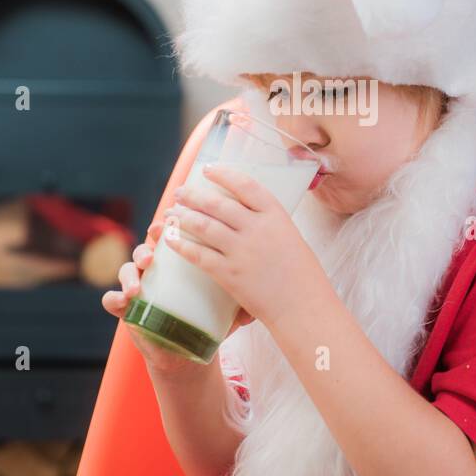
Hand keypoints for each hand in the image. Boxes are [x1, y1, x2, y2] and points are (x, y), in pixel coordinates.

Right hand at [102, 220, 253, 375]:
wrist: (185, 351)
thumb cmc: (206, 318)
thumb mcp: (224, 308)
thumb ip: (239, 303)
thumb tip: (253, 311)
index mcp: (178, 261)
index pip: (171, 237)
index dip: (168, 227)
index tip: (170, 225)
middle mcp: (155, 269)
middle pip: (146, 248)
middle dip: (146, 247)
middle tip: (151, 256)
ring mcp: (138, 286)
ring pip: (126, 270)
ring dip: (129, 274)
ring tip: (137, 287)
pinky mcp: (126, 310)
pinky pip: (111, 301)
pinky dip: (113, 299)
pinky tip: (122, 301)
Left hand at [160, 163, 332, 330]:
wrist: (304, 307)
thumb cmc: (303, 275)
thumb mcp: (291, 237)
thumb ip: (269, 224)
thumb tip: (246, 214)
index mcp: (276, 215)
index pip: (245, 185)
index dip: (223, 174)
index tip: (207, 169)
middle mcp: (257, 228)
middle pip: (218, 203)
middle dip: (194, 195)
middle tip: (180, 192)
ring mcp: (242, 251)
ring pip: (204, 226)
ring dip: (183, 216)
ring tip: (171, 212)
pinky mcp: (229, 274)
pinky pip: (199, 255)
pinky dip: (182, 245)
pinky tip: (171, 240)